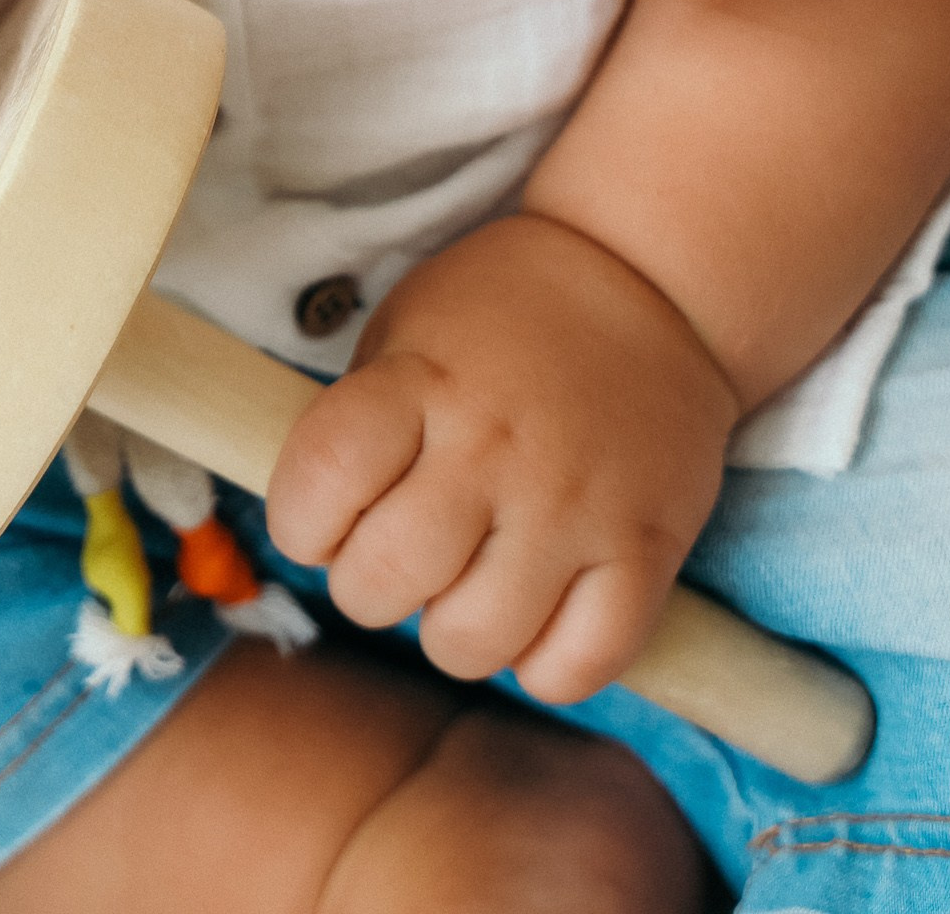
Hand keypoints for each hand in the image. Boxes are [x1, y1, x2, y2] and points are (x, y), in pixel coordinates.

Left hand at [265, 216, 738, 702]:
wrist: (650, 283)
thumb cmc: (502, 318)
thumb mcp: (405, 331)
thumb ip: (358, 424)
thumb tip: (320, 532)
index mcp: (421, 381)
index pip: (321, 479)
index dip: (298, 523)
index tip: (319, 521)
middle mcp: (495, 447)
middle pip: (386, 579)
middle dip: (367, 587)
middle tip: (395, 556)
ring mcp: (576, 505)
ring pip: (475, 641)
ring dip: (450, 632)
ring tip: (466, 585)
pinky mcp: (648, 549)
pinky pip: (579, 665)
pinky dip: (544, 666)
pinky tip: (534, 617)